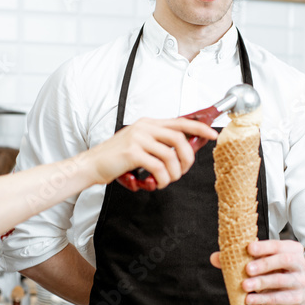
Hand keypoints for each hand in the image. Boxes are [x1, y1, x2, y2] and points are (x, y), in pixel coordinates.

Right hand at [85, 117, 216, 187]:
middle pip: (179, 139)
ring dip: (174, 173)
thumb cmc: (116, 158)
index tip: (212, 134)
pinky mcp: (133, 152)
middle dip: (187, 158)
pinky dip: (162, 179)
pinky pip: (158, 167)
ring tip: (167, 181)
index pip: (180, 121)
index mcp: (148, 123)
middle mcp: (144, 127)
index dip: (199, 128)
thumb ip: (158, 143)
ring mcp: (138, 138)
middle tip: (184, 171)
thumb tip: (182, 150)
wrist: (93, 164)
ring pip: (170, 155)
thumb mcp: (139, 143)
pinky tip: (157, 183)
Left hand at [210, 240, 304, 304]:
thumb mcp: (264, 261)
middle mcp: (298, 264)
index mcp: (291, 249)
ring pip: (281, 280)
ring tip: (245, 285)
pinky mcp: (295, 298)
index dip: (263, 246)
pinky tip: (250, 299)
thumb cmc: (280, 271)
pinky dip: (262, 299)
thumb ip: (240, 258)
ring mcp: (298, 282)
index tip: (249, 248)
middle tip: (247, 269)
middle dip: (264, 264)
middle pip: (284, 261)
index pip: (278, 245)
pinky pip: (278, 298)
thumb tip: (216, 257)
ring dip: (261, 282)